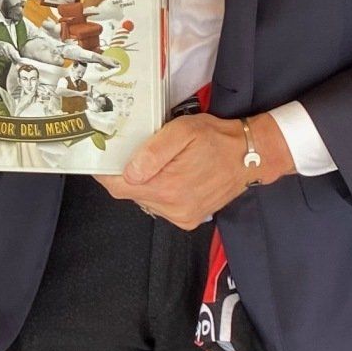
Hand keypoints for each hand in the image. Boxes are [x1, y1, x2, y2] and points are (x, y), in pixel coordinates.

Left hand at [104, 111, 291, 227]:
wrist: (251, 156)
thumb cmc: (217, 139)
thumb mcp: (183, 132)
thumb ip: (153, 152)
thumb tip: (129, 172)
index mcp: (168, 187)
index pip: (119, 187)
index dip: (105, 173)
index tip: (101, 160)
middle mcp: (173, 208)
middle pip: (130, 193)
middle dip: (126, 174)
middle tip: (132, 153)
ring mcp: (181, 216)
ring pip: (145, 200)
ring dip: (144, 183)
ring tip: (159, 163)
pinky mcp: (189, 219)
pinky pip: (161, 206)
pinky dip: (159, 191)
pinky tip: (171, 175)